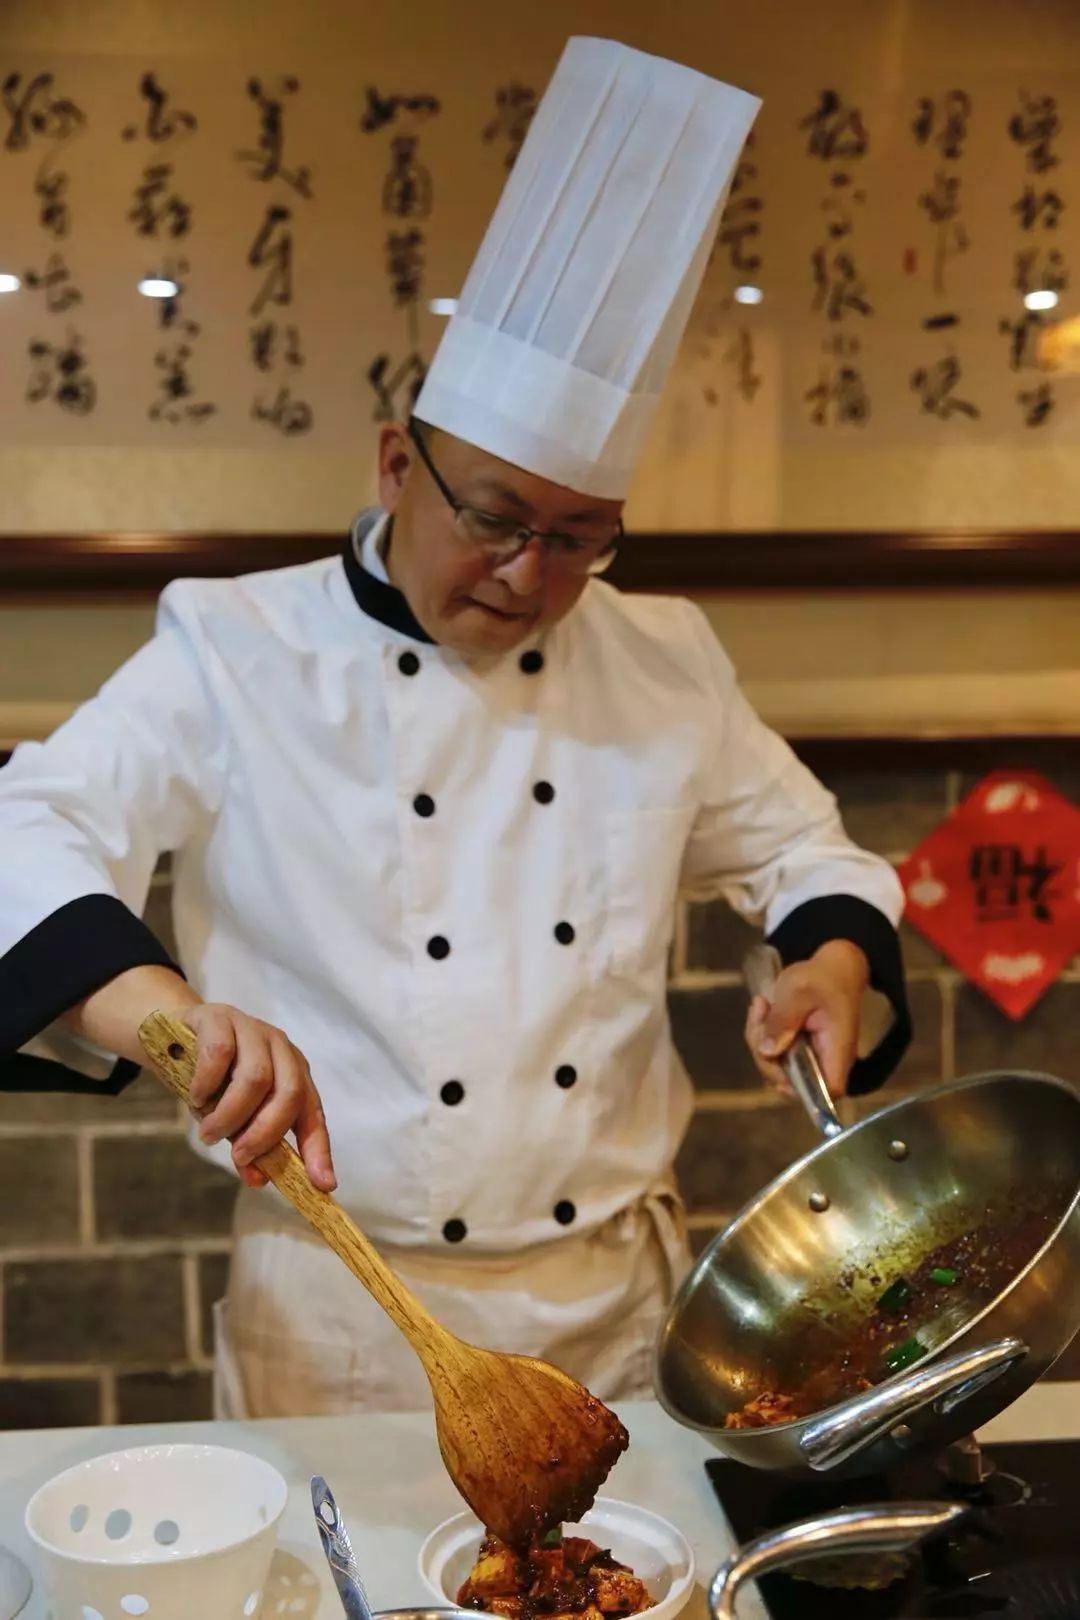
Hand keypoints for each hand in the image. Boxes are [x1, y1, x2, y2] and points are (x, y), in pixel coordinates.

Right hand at [69, 966, 335, 1193]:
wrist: (171, 1037)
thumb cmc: (212, 1082)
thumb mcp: (233, 1117)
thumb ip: (248, 1145)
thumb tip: (258, 1180)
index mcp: (294, 1076)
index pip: (313, 1115)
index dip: (319, 1150)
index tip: (322, 1185)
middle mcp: (282, 1050)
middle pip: (289, 1094)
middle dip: (265, 1134)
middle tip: (239, 1156)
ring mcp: (253, 1030)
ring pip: (255, 1078)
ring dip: (230, 1115)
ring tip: (208, 1134)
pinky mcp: (221, 1017)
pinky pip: (220, 1053)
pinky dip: (207, 1084)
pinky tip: (196, 1098)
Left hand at [744, 940, 868, 1099]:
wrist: (831, 968)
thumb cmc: (822, 977)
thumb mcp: (799, 990)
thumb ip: (784, 1019)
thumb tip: (769, 1051)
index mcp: (837, 1050)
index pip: (829, 1091)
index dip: (802, 1090)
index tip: (776, 1063)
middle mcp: (826, 1061)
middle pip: (792, 1082)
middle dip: (765, 1054)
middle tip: (761, 1015)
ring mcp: (810, 1058)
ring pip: (776, 1067)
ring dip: (759, 1040)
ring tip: (762, 1006)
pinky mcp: (797, 1051)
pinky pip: (772, 1055)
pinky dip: (761, 1034)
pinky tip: (763, 1009)